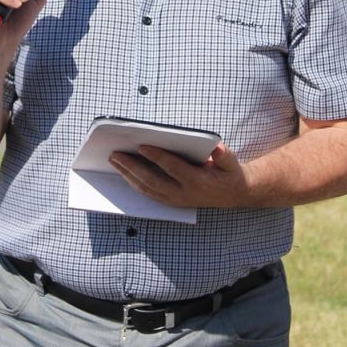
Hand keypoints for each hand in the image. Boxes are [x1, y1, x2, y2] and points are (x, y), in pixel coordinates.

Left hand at [108, 143, 252, 208]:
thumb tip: (216, 148)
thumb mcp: (231, 162)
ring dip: (128, 175)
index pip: (173, 167)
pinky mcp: (171, 202)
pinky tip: (124, 172)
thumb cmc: (228, 173)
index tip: (142, 145)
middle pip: (153, 180)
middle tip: (116, 154)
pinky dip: (134, 183)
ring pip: (147, 189)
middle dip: (132, 167)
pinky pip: (148, 193)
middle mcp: (183, 193)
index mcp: (197, 181)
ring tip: (114, 161)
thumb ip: (224, 155)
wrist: (232, 194)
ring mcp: (176, 200)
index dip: (157, 156)